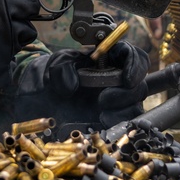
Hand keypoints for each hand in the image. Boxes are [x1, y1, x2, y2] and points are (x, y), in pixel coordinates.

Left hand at [14, 42, 148, 130]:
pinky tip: (101, 123)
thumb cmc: (51, 75)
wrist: (41, 98)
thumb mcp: (54, 65)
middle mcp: (115, 79)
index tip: (127, 78)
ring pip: (135, 105)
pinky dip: (117, 124)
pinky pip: (125, 123)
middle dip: (126, 93)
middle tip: (103, 99)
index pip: (132, 55)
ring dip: (122, 110)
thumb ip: (62, 67)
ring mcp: (115, 100)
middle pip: (138, 83)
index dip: (135, 65)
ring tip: (101, 114)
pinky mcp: (110, 119)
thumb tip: (73, 83)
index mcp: (107, 59)